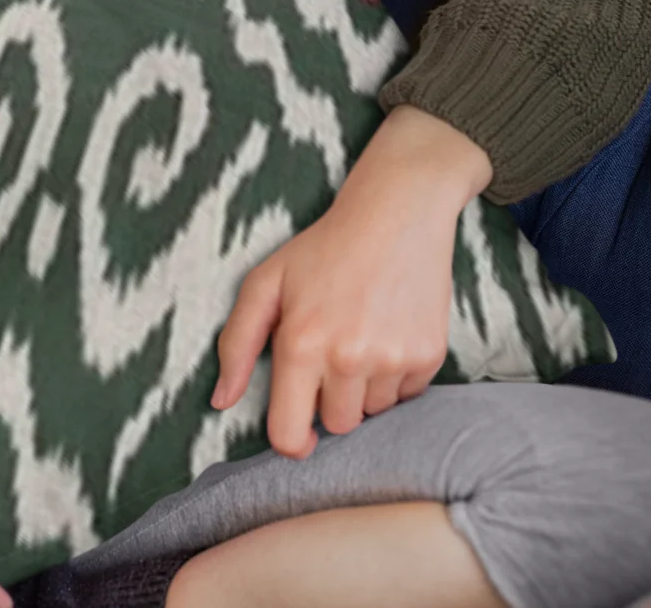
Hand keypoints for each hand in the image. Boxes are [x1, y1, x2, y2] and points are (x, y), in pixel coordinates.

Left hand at [210, 104, 492, 458]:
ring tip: (362, 335)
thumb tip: (221, 401)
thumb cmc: (325, 246)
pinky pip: (407, 395)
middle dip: (330, 400)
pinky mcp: (429, 357)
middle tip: (332, 353)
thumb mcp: (267, 281)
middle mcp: (348, 358)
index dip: (290, 439)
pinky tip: (389, 331)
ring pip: (373, 412)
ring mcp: (392, 359)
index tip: (297, 430)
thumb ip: (236, 343)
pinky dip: (397, 375)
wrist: (397, 211)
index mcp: (301, 343)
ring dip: (365, 388)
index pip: (290, 435)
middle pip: (336, 425)